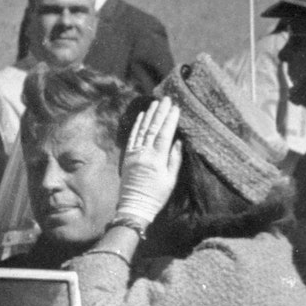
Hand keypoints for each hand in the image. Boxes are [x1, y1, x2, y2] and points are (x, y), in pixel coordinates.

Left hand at [116, 97, 181, 223]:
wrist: (134, 207)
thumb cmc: (156, 196)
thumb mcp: (171, 180)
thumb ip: (174, 159)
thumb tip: (178, 141)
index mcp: (156, 160)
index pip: (164, 134)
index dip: (170, 120)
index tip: (175, 107)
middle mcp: (144, 154)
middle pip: (153, 128)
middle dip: (160, 112)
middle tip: (166, 99)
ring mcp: (134, 154)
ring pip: (142, 130)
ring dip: (148, 115)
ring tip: (155, 103)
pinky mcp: (127, 157)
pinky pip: (132, 138)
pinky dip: (137, 126)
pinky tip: (141, 116)